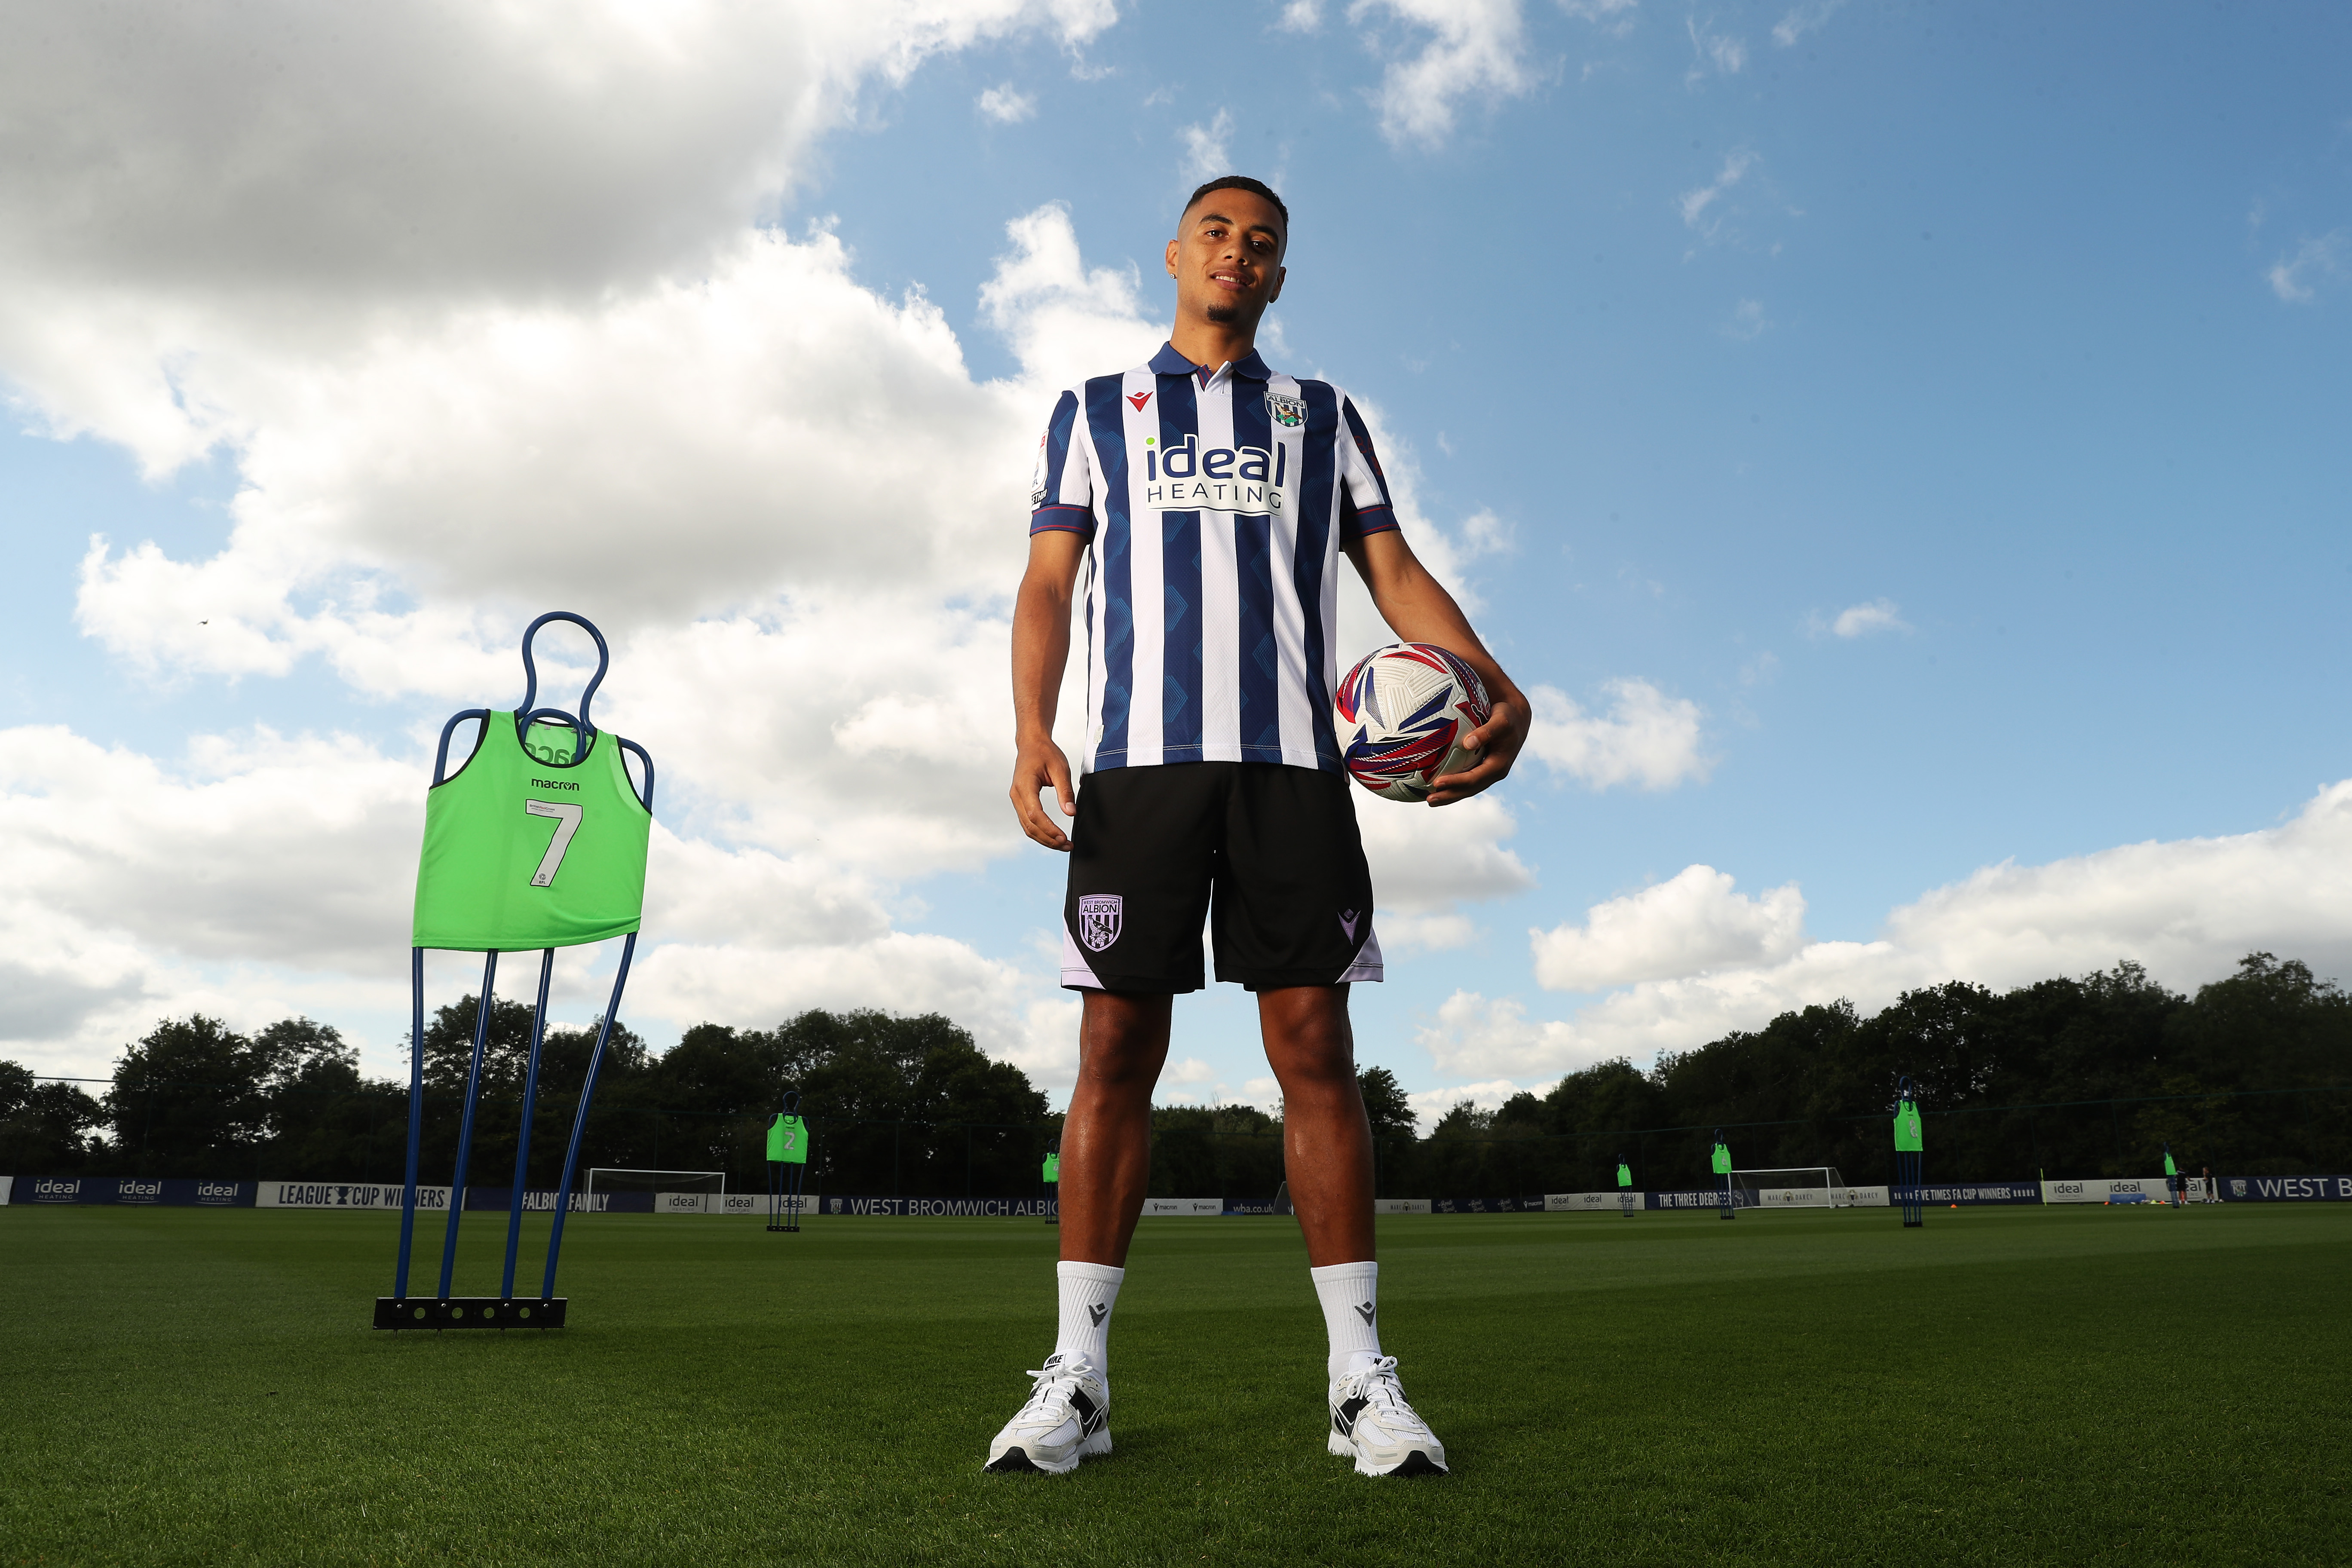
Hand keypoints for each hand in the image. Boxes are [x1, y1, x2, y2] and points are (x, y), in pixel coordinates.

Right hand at [1010, 732, 1076, 849]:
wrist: (1031, 743)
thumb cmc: (1045, 752)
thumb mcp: (1060, 768)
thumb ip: (1065, 791)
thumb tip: (1071, 812)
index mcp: (1025, 785)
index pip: (1035, 814)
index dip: (1049, 829)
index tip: (1064, 838)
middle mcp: (1016, 795)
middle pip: (1030, 826)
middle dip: (1048, 840)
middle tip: (1067, 846)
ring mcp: (1016, 799)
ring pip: (1027, 827)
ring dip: (1044, 839)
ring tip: (1063, 845)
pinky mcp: (1021, 802)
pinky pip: (1027, 822)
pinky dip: (1040, 832)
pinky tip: (1053, 837)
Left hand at [1425, 692, 1527, 805]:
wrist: (1516, 718)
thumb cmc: (1507, 716)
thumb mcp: (1501, 722)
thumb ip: (1487, 732)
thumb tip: (1467, 743)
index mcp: (1499, 766)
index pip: (1474, 779)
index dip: (1456, 783)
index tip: (1437, 783)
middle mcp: (1493, 773)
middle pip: (1469, 789)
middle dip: (1449, 796)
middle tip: (1429, 800)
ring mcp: (1487, 773)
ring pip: (1466, 788)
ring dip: (1448, 795)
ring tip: (1428, 799)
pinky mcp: (1481, 768)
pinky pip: (1465, 778)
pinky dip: (1451, 783)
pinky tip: (1434, 784)